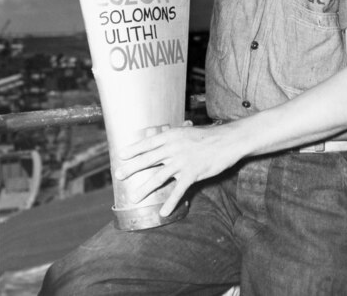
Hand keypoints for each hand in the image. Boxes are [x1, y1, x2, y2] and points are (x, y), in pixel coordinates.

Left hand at [115, 120, 241, 216]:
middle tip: (118, 175)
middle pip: (148, 160)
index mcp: (172, 136)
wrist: (228, 141)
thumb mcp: (187, 132)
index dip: (133, 149)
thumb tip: (160, 139)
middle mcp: (174, 148)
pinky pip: (178, 190)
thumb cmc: (208, 136)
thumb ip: (173, 138)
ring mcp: (182, 161)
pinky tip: (163, 213)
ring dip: (144, 189)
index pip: (148, 143)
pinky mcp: (192, 173)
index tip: (121, 155)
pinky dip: (170, 203)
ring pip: (158, 177)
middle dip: (131, 168)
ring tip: (134, 198)